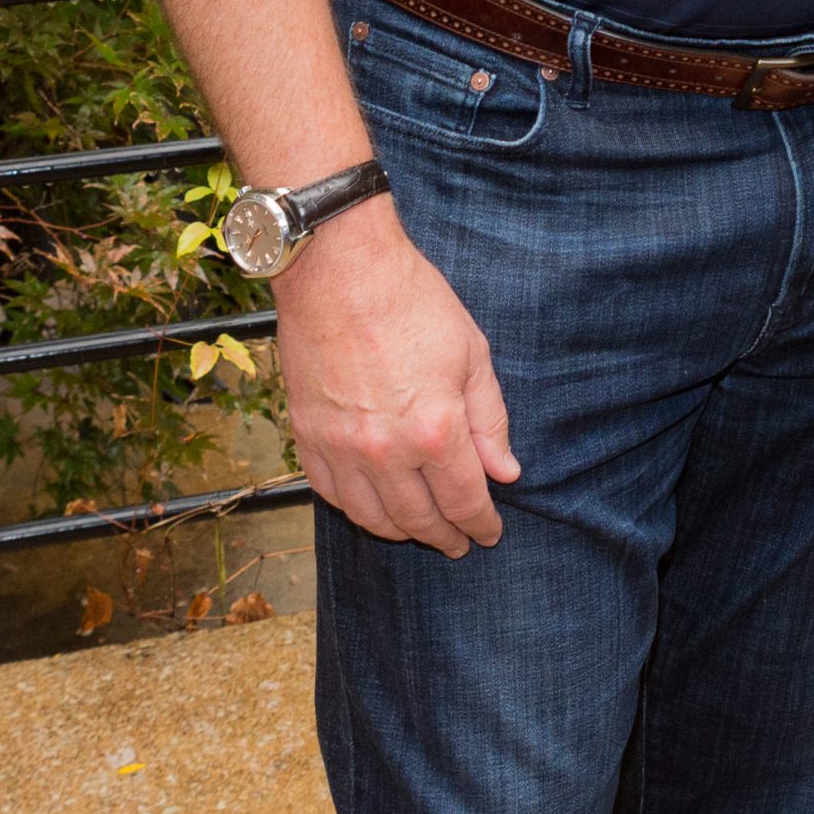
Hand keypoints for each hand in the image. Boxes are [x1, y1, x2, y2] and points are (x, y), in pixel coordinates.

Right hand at [273, 197, 518, 554]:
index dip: (481, 524)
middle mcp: (385, 452)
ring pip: (373, 517)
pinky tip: (373, 506)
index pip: (464, 501)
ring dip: (401, 531)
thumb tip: (506, 472)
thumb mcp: (472, 354)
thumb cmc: (413, 302)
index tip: (489, 534)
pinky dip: (357, 509)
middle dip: (444, 537)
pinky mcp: (307, 437)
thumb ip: (490, 420)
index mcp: (435, 431)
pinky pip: (332, 495)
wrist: (341, 270)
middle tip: (459, 543)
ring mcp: (341, 449)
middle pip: (419, 519)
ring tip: (420, 531)